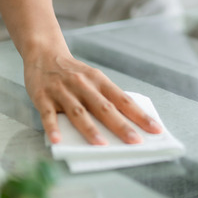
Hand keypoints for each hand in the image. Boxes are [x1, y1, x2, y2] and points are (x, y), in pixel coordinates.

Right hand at [23, 50, 162, 145]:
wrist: (43, 53)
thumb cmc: (72, 72)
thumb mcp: (92, 78)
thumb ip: (104, 97)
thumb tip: (125, 122)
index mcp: (99, 80)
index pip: (123, 100)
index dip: (140, 115)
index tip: (155, 129)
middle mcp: (83, 85)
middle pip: (104, 107)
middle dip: (121, 125)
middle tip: (135, 141)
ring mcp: (62, 91)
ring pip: (78, 112)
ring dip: (90, 129)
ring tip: (101, 145)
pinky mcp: (42, 97)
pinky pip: (48, 114)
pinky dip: (53, 127)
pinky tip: (57, 140)